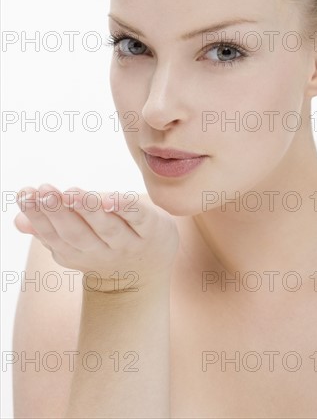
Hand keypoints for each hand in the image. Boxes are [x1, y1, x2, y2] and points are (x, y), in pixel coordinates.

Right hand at [14, 184, 179, 291]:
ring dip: (89, 210)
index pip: (55, 236)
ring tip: (72, 192)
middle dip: (59, 212)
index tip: (25, 194)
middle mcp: (102, 252)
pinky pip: (139, 218)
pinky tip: (110, 197)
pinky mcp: (153, 229)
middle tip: (43, 190)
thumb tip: (18, 221)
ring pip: (108, 228)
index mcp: (78, 253)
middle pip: (77, 234)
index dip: (39, 217)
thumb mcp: (75, 241)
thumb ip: (49, 229)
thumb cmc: (104, 244)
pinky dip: (125, 208)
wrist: (149, 269)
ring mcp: (129, 243)